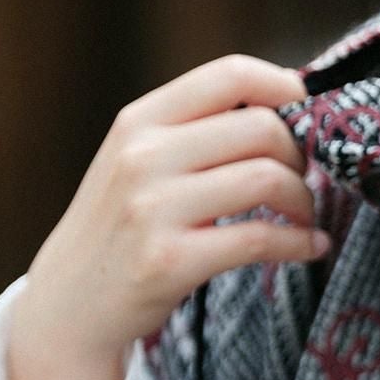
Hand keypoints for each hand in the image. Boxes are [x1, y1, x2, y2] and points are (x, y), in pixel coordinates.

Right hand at [7, 55, 327, 379]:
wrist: (68, 305)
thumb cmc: (122, 224)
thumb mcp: (138, 159)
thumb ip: (198, 128)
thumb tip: (292, 100)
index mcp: (140, 121)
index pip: (230, 74)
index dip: (285, 86)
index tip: (309, 109)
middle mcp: (143, 157)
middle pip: (262, 127)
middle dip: (300, 152)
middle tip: (303, 177)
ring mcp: (153, 209)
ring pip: (267, 178)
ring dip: (304, 199)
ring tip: (305, 215)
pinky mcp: (170, 261)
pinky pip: (260, 238)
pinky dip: (300, 242)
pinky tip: (311, 247)